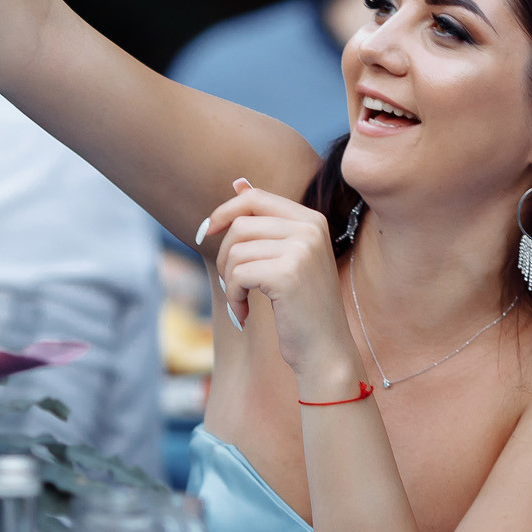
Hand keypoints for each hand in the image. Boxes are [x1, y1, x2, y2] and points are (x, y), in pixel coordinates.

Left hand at [202, 179, 361, 397]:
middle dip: (225, 257)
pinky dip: (233, 297)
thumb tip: (238, 181)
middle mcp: (310, 228)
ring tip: (241, 302)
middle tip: (232, 285)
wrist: (325, 350)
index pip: (255, 198)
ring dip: (230, 282)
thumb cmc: (301, 308)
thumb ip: (265, 221)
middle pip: (241, 224)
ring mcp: (302, 249)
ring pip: (236, 251)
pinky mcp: (288, 273)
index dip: (224, 212)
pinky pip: (238, 275)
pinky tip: (244, 314)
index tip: (205, 233)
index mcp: (311, 220)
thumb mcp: (286, 257)